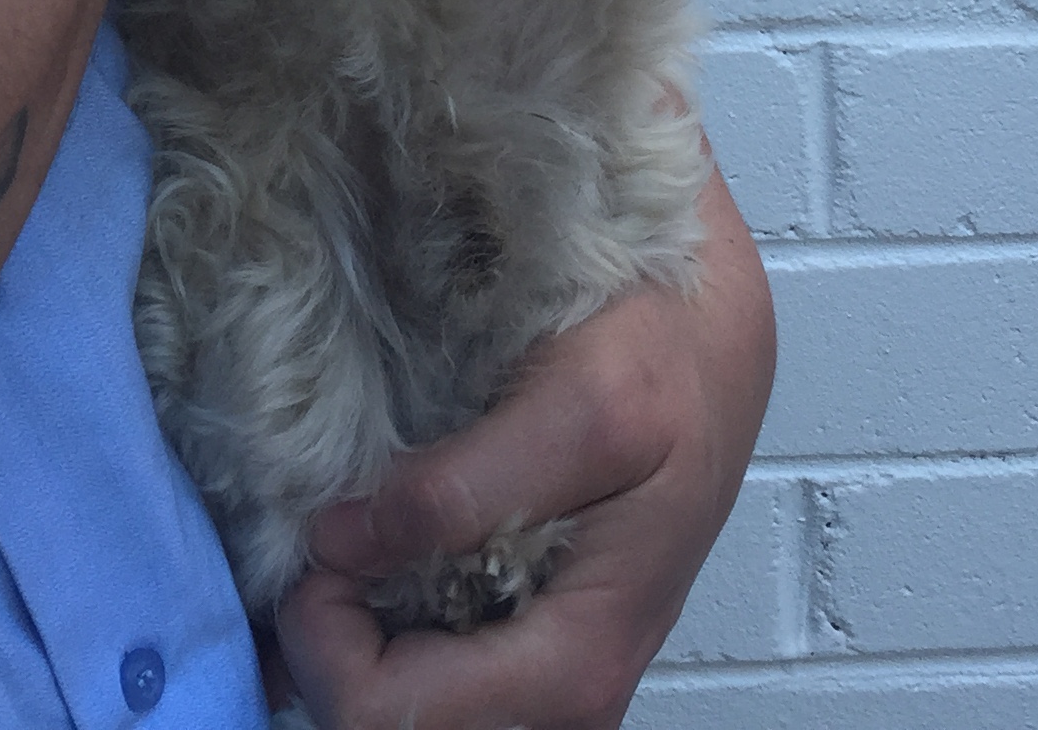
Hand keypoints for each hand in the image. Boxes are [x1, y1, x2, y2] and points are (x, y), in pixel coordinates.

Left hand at [273, 163, 776, 729]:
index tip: (325, 540)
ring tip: (357, 538)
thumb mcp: (578, 405)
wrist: (712, 345)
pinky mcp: (533, 641)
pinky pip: (430, 669)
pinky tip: (386, 548)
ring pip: (403, 704)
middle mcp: (564, 694)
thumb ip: (462, 488)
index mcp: (574, 660)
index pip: (387, 717)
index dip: (326, 635)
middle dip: (332, 638)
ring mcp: (547, 673)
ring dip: (356, 632)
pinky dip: (384, 619)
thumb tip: (340, 542)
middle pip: (385, 724)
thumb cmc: (667, 368)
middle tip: (333, 534)